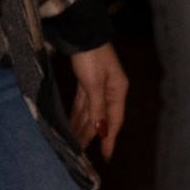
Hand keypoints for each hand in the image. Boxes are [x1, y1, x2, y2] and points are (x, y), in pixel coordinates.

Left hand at [65, 43, 127, 159]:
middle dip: (92, 136)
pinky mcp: (87, 82)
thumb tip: (101, 130)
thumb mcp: (94, 84)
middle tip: (81, 153)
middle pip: (101, 118)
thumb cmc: (90, 57)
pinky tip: (72, 125)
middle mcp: (111, 91)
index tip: (106, 156)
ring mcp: (99, 86)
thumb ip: (97, 108)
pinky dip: (78, 115)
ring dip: (82, 127)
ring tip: (74, 143)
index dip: (109, 139)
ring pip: (90, 112)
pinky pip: (83, 104)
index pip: (114, 121)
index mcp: (118, 91)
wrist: (81, 33)